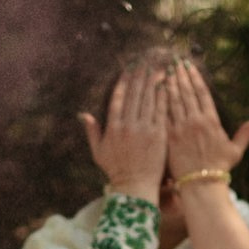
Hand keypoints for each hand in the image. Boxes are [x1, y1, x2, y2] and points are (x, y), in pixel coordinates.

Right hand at [78, 66, 169, 199]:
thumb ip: (92, 132)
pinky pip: (160, 111)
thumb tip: (83, 114)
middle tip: (144, 61)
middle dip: (139, 76)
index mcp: (113, 127)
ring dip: (152, 81)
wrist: (135, 187)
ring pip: (148, 99)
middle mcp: (128, 125)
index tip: (128, 70)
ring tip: (156, 68)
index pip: (118, 99)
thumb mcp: (98, 152)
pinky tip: (165, 85)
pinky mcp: (159, 134)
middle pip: (134, 94)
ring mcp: (145, 129)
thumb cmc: (116, 171)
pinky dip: (163, 96)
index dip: (123, 82)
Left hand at [163, 60, 248, 183]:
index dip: (195, 77)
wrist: (201, 186)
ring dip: (168, 83)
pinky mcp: (169, 138)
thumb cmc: (219, 169)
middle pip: (186, 92)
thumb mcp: (236, 150)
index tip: (189, 66)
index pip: (202, 93)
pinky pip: (162, 115)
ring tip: (164, 70)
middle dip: (180, 75)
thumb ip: (246, 133)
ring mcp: (180, 129)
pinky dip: (159, 102)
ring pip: (173, 100)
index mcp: (211, 121)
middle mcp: (195, 122)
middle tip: (174, 62)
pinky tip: (154, 91)